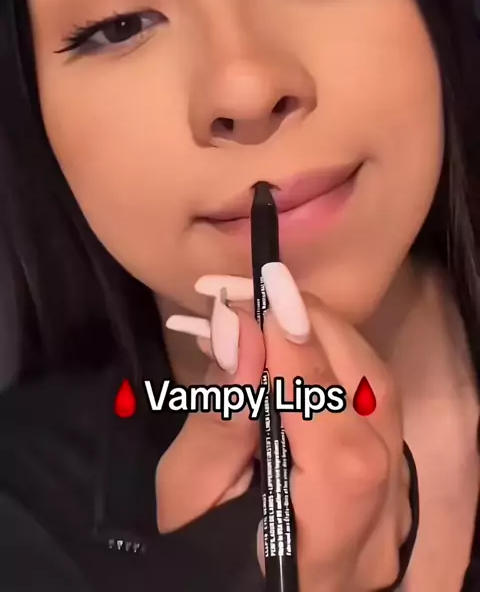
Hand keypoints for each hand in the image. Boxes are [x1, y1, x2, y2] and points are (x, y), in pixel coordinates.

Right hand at [157, 264, 411, 591]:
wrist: (236, 581)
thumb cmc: (198, 553)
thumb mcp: (184, 497)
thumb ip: (220, 420)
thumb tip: (243, 331)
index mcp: (323, 554)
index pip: (340, 452)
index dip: (306, 367)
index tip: (263, 300)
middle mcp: (379, 528)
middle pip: (374, 405)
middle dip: (317, 330)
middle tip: (258, 290)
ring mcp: (395, 501)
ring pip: (380, 392)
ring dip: (327, 334)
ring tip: (269, 306)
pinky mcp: (390, 474)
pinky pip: (373, 398)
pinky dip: (335, 355)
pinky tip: (295, 338)